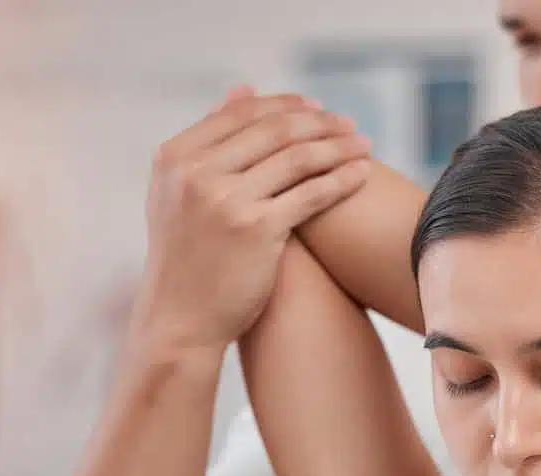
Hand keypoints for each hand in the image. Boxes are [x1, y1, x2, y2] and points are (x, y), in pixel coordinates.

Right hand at [138, 85, 371, 351]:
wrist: (181, 320)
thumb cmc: (188, 258)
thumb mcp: (180, 193)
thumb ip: (211, 142)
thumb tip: (244, 90)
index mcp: (176, 157)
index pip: (241, 114)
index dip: (286, 106)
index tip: (318, 109)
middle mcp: (197, 173)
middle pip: (273, 130)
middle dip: (319, 123)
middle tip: (349, 126)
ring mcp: (227, 201)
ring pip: (297, 158)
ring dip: (338, 147)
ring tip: (364, 146)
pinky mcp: (257, 230)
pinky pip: (311, 194)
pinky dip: (341, 180)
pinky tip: (362, 175)